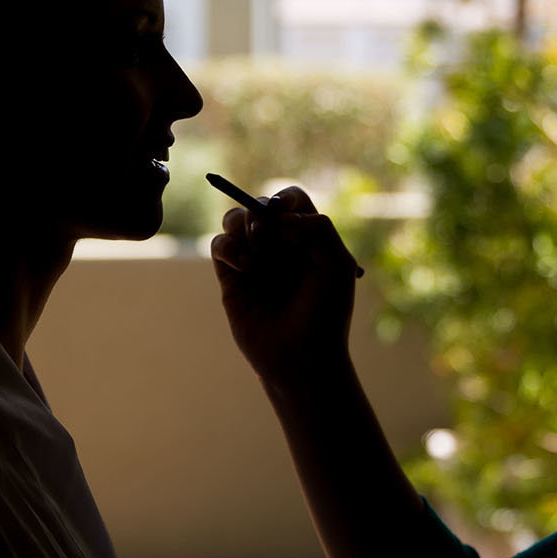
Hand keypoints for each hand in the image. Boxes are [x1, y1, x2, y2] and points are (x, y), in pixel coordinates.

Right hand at [209, 186, 358, 383]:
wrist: (300, 357)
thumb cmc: (325, 314)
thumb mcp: (336, 266)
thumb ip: (318, 229)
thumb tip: (280, 214)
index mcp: (308, 238)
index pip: (291, 199)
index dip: (285, 199)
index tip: (285, 216)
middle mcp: (279, 245)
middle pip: (260, 204)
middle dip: (261, 212)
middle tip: (266, 234)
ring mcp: (254, 259)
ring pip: (234, 218)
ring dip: (242, 225)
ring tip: (256, 256)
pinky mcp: (231, 276)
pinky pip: (220, 243)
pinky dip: (228, 247)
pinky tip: (245, 268)